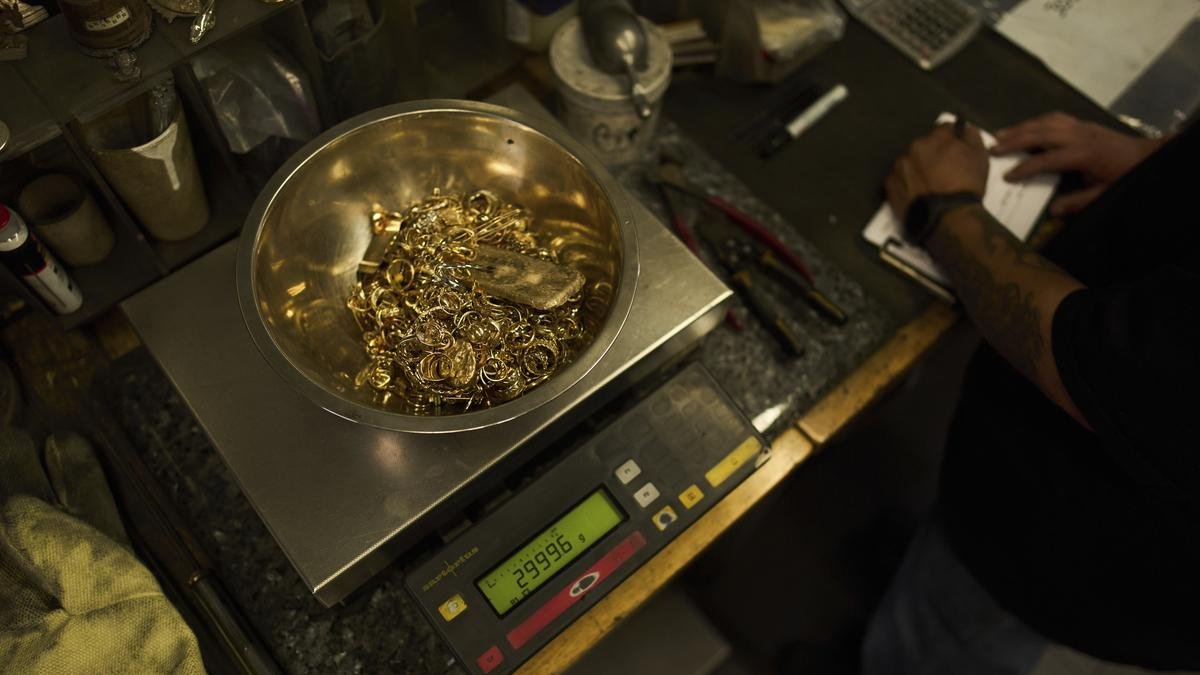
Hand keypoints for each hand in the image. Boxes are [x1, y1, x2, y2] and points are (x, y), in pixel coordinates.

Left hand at [885, 123, 988, 220]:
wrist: (947, 219)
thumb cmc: (966, 188)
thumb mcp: (980, 157)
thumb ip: (971, 136)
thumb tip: (964, 128)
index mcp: (935, 139)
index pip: (943, 129)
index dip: (951, 139)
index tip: (954, 149)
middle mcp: (913, 149)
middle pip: (924, 145)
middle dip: (933, 154)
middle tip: (944, 172)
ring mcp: (899, 168)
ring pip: (910, 161)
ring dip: (918, 168)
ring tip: (931, 185)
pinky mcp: (890, 186)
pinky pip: (899, 178)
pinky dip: (907, 183)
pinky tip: (919, 193)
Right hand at [992, 112, 1162, 214]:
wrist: (1147, 155)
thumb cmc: (1125, 176)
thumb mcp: (1105, 194)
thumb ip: (1078, 202)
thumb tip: (1052, 211)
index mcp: (1083, 154)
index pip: (1046, 160)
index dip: (1025, 168)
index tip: (1007, 176)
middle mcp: (1079, 135)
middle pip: (1040, 134)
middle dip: (1014, 140)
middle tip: (991, 148)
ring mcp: (1081, 126)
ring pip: (1044, 122)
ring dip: (1020, 127)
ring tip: (999, 134)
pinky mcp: (1083, 123)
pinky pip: (1054, 118)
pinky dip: (1036, 121)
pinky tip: (1025, 127)